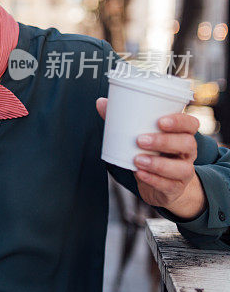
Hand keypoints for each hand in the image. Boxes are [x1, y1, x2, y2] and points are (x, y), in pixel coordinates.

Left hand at [96, 97, 205, 219]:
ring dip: (158, 164)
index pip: (190, 124)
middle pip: (187, 143)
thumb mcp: (140, 137)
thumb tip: (101, 102)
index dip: (179, 122)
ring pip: (182, 168)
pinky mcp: (175, 189)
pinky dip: (153, 180)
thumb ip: (122, 120)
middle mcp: (187, 153)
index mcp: (182, 135)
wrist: (161, 186)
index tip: (160, 121)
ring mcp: (184, 172)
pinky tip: (140, 174)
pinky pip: (169, 185)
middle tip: (140, 140)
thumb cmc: (151, 154)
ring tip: (137, 159)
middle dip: (164, 141)